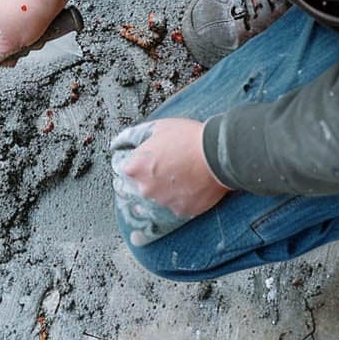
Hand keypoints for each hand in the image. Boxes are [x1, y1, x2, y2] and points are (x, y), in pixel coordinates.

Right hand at [0, 0, 78, 78]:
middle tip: (23, 45)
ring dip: (21, 38)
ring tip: (32, 33)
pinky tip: (35, 25)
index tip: (7, 58)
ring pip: (6, 32)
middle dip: (10, 48)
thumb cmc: (31, 12)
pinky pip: (14, 20)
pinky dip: (25, 26)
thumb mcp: (6, 45)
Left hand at [116, 118, 231, 221]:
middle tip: (168, 168)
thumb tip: (120, 143)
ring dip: (166, 190)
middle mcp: (144, 189)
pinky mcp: (182, 211)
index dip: (136, 164)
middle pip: (140, 187)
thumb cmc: (188, 138)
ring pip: (159, 198)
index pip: (125, 170)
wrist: (217, 154)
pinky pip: (178, 206)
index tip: (146, 161)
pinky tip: (192, 186)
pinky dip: (183, 199)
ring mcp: (163, 202)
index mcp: (134, 169)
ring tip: (183, 176)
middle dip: (150, 179)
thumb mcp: (157, 128)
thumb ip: (134, 136)